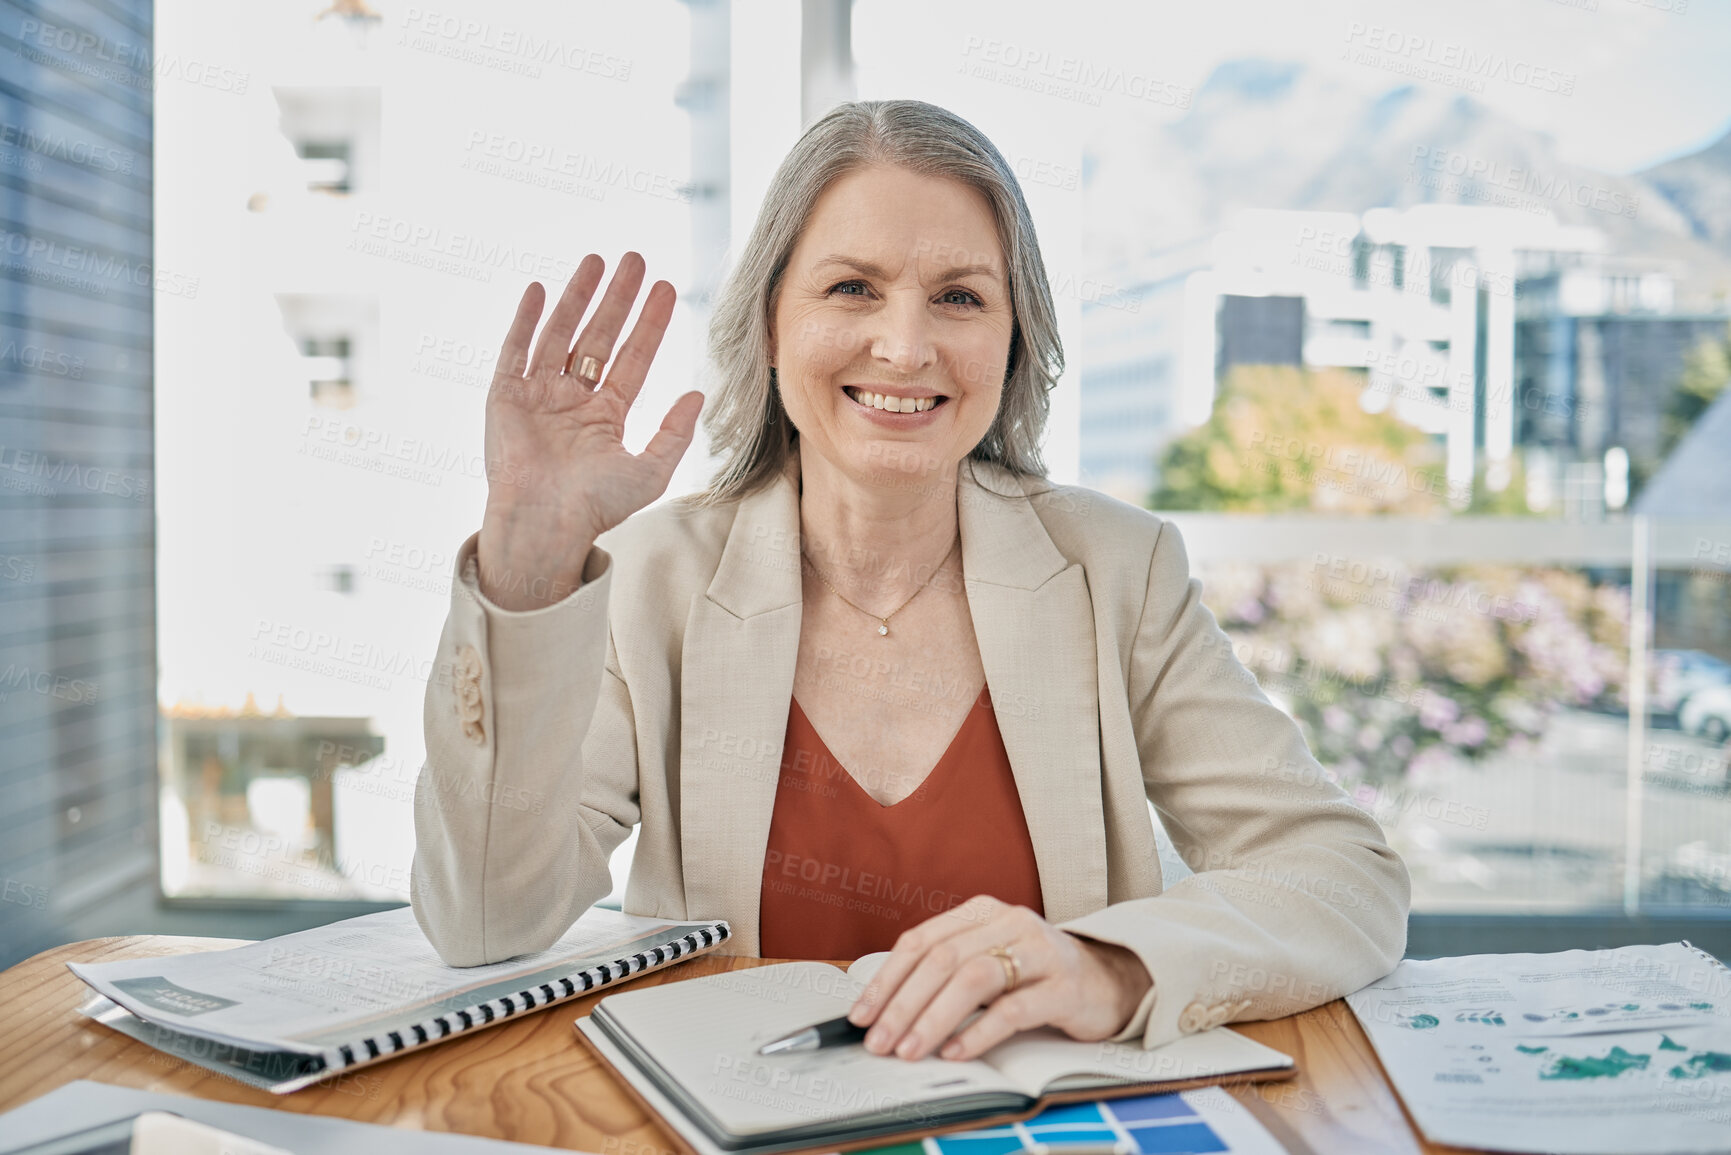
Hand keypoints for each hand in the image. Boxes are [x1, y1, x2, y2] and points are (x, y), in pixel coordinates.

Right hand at [477, 252, 703, 609]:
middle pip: (599, 335)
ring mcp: (538, 394)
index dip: (649, 323)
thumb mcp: (649, 471)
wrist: (545, 525)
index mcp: (605, 415)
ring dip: (577, 296)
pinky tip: (539, 289)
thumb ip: (674, 432)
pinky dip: (526, 320)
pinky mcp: (505, 397)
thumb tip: (699, 394)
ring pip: (561, 333)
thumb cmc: (596, 507)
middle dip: (618, 298)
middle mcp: (572, 399)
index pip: (633, 357)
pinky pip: (516, 350)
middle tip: (635, 259)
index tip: (665, 288)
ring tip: (596, 260)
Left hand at [845, 896, 1153, 1061]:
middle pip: (942, 959)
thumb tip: (886, 1008)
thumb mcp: (989, 959)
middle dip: (903, 1004)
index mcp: (981, 912)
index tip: (862, 1014)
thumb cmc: (1036, 973)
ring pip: (974, 979)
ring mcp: (1040, 951)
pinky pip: (1014, 1009)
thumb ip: (947, 970)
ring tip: (909, 1050)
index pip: (920, 940)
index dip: (886, 979)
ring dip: (933, 1019)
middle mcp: (1009, 922)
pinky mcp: (1064, 986)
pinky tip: (956, 1051)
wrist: (1108, 980)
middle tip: (879, 1041)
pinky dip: (978, 1032)